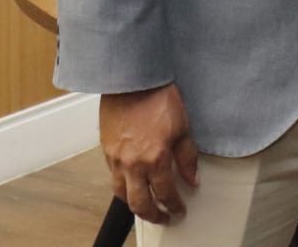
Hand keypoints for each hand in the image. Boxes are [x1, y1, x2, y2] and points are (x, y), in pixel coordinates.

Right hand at [100, 83, 199, 223]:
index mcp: (155, 159)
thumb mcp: (183, 127)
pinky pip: (113, 176)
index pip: (166, 194)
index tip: (179, 210)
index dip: (174, 206)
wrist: (132, 80)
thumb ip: (187, 157)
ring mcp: (116, 158)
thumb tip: (192, 177)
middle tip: (163, 217)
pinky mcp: (106, 150)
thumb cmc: (157, 97)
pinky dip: (123, 185)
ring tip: (146, 205)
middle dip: (153, 215)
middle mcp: (133, 164)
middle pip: (140, 203)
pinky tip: (131, 182)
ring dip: (134, 203)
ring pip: (121, 193)